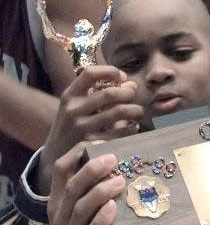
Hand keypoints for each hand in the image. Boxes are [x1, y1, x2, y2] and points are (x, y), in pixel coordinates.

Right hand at [37, 65, 142, 193]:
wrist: (57, 153)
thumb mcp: (79, 105)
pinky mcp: (93, 144)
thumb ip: (103, 93)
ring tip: (137, 112)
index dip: (110, 71)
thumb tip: (131, 84)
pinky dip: (132, 128)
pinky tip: (132, 127)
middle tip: (133, 97)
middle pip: (110, 94)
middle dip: (128, 93)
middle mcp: (73, 110)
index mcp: (69, 96)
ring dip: (135, 110)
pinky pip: (121, 132)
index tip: (122, 77)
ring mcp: (82, 128)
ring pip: (119, 112)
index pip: (90, 73)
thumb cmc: (74, 124)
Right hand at [48, 144, 121, 224]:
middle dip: (92, 170)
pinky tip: (113, 209)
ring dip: (100, 192)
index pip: (61, 171)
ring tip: (119, 181)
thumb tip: (120, 161)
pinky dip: (100, 220)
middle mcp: (60, 217)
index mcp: (60, 202)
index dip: (77, 154)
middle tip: (113, 158)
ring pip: (80, 209)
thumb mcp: (88, 213)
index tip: (98, 143)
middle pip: (72, 187)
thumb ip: (96, 190)